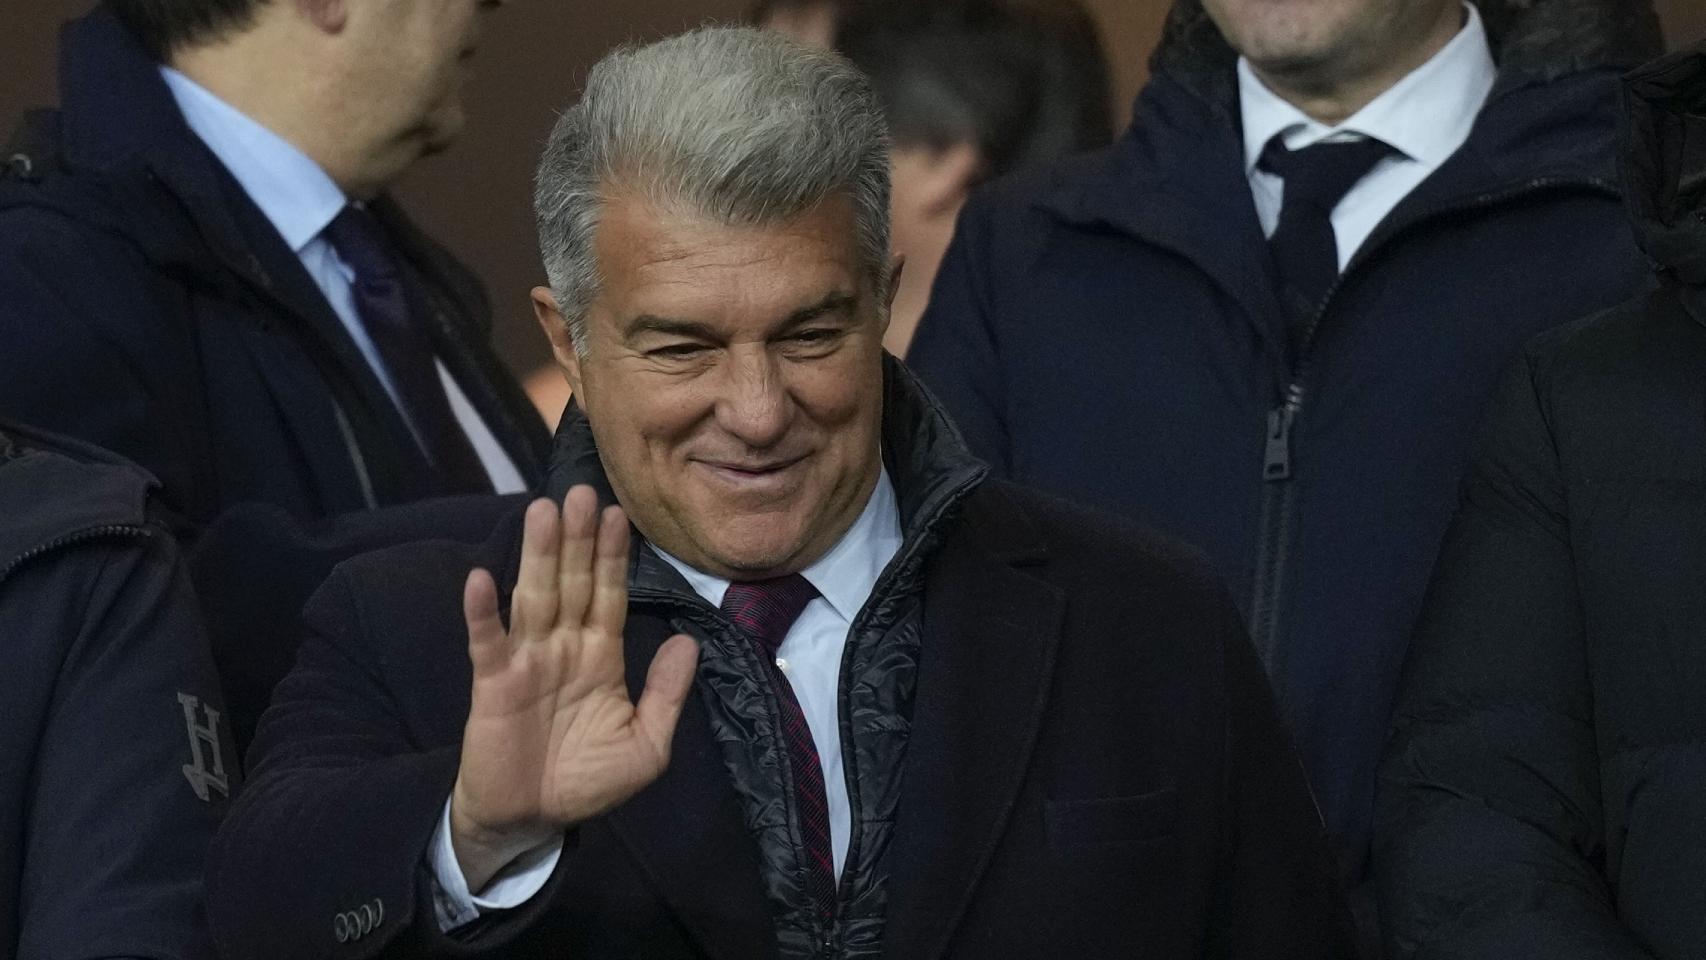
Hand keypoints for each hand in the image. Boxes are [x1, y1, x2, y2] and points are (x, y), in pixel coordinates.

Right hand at [449, 486, 698, 891]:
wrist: (531, 821)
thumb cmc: (587, 781)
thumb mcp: (646, 746)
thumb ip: (666, 695)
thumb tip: (690, 643)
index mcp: (601, 655)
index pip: (609, 593)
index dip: (613, 556)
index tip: (620, 512)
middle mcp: (563, 646)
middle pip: (572, 582)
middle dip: (578, 539)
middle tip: (583, 491)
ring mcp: (526, 660)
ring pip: (535, 597)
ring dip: (538, 556)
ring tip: (544, 511)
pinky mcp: (492, 683)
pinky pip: (487, 641)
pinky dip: (482, 611)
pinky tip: (482, 577)